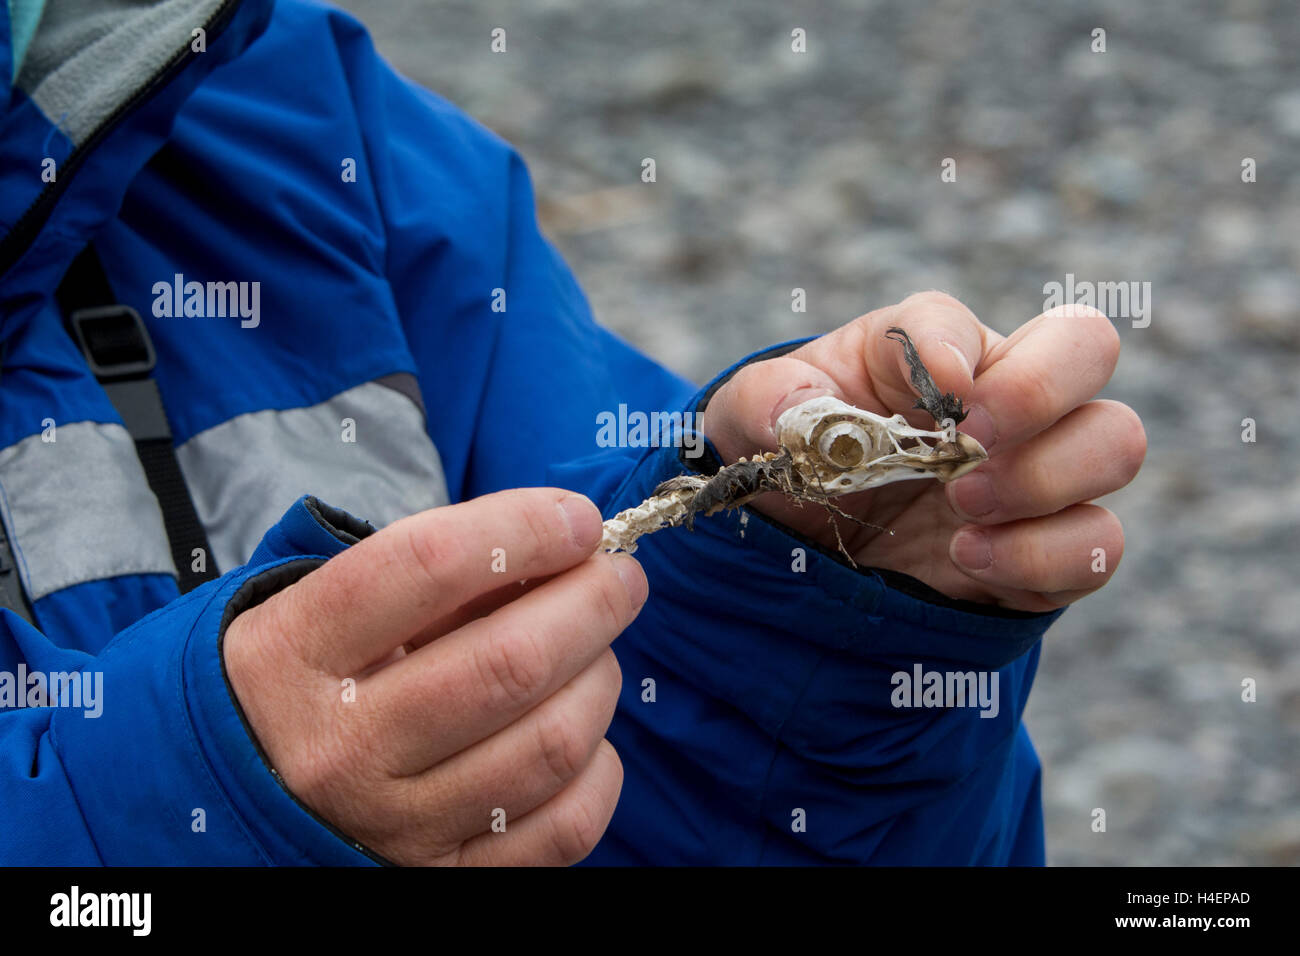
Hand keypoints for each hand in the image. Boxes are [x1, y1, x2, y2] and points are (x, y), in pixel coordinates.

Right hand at [223, 489, 645, 864]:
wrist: (237, 797)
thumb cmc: (304, 678)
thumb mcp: (327, 606)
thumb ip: (434, 575)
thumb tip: (562, 546)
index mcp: (294, 653)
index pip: (427, 564)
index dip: (523, 528)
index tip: (578, 518)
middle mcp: (340, 748)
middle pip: (511, 661)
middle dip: (593, 602)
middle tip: (618, 577)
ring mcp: (394, 825)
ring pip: (551, 743)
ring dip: (599, 679)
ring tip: (594, 653)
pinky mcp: (444, 878)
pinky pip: (564, 825)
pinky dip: (598, 768)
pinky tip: (580, 734)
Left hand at [701, 292, 1145, 611]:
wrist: (811, 556)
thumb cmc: (792, 458)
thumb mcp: (752, 419)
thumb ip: (767, 401)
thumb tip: (803, 413)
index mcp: (929, 351)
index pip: (957, 323)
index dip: (949, 352)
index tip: (930, 398)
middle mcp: (1001, 398)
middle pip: (1089, 346)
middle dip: (1039, 392)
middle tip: (968, 444)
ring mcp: (1035, 471)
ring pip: (1115, 441)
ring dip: (1045, 476)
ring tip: (962, 507)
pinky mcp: (1048, 548)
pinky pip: (1097, 543)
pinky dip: (1043, 554)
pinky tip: (969, 560)